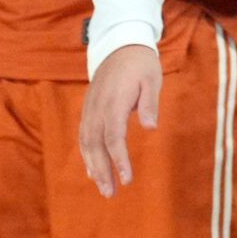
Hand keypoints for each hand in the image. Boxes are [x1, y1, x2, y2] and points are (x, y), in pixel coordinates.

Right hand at [78, 45, 161, 197]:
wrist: (119, 44)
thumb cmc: (140, 64)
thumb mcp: (152, 79)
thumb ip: (150, 103)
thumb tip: (151, 128)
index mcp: (114, 102)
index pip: (114, 137)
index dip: (119, 160)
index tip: (127, 179)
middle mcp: (97, 107)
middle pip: (96, 144)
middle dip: (102, 170)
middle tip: (110, 194)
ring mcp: (90, 107)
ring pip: (86, 141)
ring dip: (92, 166)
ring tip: (102, 187)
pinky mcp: (88, 108)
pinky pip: (83, 134)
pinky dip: (86, 154)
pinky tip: (93, 169)